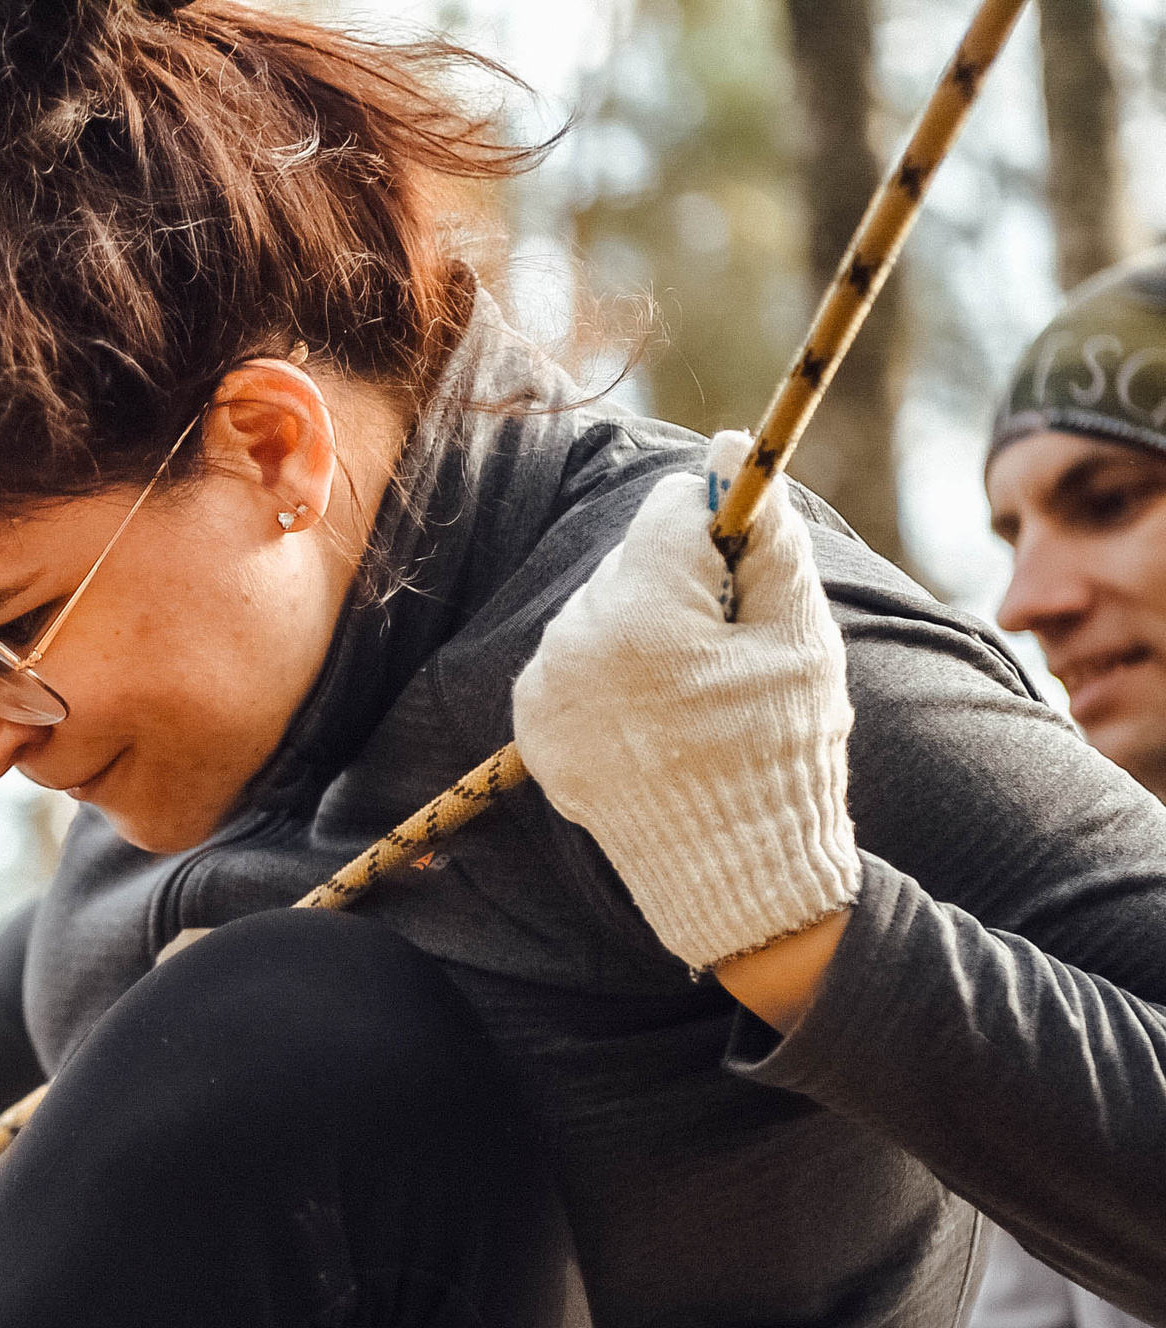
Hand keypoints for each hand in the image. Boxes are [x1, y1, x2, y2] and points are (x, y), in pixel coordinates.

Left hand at [513, 430, 861, 971]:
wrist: (731, 874)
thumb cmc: (781, 751)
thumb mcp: (800, 638)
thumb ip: (766, 539)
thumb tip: (729, 448)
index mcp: (640, 613)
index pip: (670, 510)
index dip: (720, 532)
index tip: (747, 576)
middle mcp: (572, 641)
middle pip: (632, 560)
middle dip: (682, 586)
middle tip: (729, 656)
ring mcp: (544, 686)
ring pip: (601, 608)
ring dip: (644, 628)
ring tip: (692, 695)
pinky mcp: (530, 722)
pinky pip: (573, 659)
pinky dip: (610, 672)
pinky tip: (653, 718)